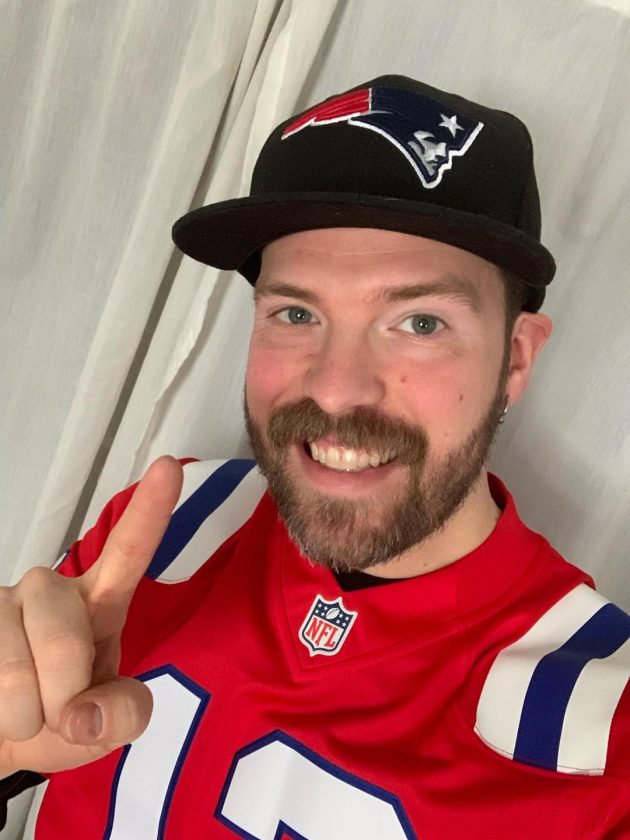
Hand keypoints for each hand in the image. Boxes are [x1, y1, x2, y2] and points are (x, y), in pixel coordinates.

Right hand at [0, 456, 182, 775]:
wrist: (1, 731)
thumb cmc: (59, 719)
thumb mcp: (106, 726)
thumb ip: (121, 716)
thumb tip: (82, 714)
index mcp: (99, 600)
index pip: (128, 550)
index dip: (150, 510)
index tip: (169, 466)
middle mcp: (50, 587)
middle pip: (65, 645)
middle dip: (63, 701)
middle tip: (59, 712)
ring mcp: (2, 602)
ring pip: (17, 676)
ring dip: (23, 717)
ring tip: (21, 709)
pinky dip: (2, 720)